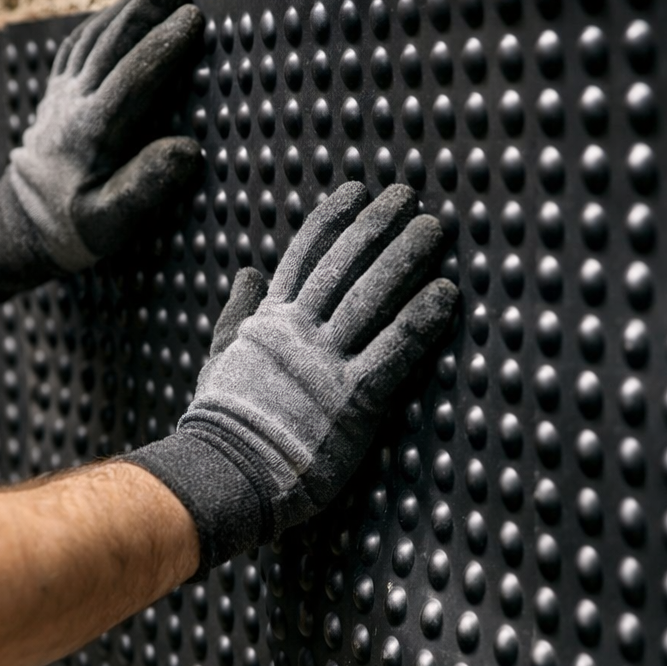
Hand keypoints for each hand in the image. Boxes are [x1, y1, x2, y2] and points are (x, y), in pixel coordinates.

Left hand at [0, 0, 203, 302]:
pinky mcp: (53, 95)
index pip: (133, 74)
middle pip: (111, 41)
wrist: (19, 228)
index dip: (165, 44)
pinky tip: (119, 14)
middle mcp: (72, 104)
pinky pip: (76, 46)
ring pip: (93, 36)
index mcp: (92, 131)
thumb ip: (146, 187)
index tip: (195, 19)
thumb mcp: (110, 224)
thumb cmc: (71, 231)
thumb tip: (187, 149)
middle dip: (148, 10)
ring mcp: (59, 95)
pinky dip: (101, 22)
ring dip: (128, 8)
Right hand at [130, 182, 459, 571]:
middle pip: (345, 265)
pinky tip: (446, 292)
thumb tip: (247, 272)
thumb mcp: (219, 359)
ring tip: (434, 228)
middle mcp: (299, 332)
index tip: (358, 190)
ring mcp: (325, 364)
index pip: (304, 257)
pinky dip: (421, 319)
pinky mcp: (352, 400)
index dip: (333, 220)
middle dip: (378, 225)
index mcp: (269, 322)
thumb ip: (237, 314)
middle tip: (408, 197)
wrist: (223, 474)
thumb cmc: (221, 425)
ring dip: (406, 258)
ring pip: (371, 297)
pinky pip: (394, 351)